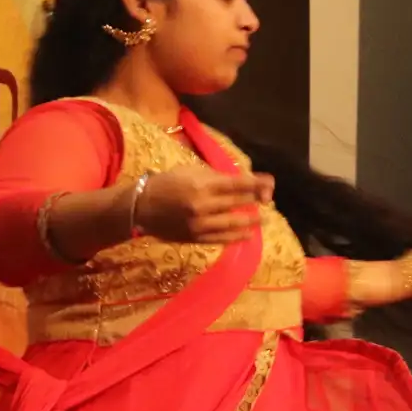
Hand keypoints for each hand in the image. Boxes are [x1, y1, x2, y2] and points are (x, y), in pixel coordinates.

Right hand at [134, 168, 272, 244]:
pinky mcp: (196, 238)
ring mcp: (200, 224)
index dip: (255, 183)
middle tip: (269, 199)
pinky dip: (236, 237)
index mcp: (201, 185)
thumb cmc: (166, 184)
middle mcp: (203, 205)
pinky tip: (248, 235)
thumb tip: (239, 180)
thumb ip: (214, 176)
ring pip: (232, 224)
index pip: (235, 184)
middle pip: (237, 203)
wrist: (141, 207)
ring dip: (251, 221)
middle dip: (256, 200)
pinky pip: (221, 239)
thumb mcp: (188, 171)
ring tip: (264, 219)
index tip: (270, 182)